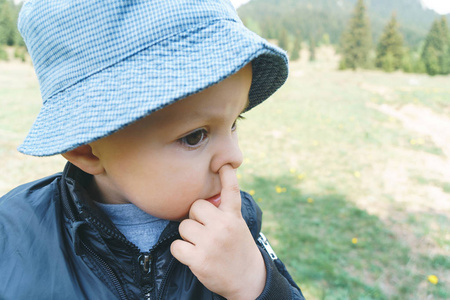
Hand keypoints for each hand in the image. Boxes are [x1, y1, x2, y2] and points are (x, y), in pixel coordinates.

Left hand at [170, 164, 265, 298]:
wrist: (248, 281)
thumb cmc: (239, 250)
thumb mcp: (238, 227)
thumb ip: (225, 213)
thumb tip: (205, 200)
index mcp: (234, 217)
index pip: (231, 191)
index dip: (227, 175)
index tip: (225, 163)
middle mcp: (224, 226)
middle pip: (195, 207)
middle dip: (195, 218)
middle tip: (204, 231)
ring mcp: (211, 242)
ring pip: (184, 227)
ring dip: (188, 236)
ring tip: (200, 245)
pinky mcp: (200, 259)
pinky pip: (176, 246)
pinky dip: (181, 251)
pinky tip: (192, 255)